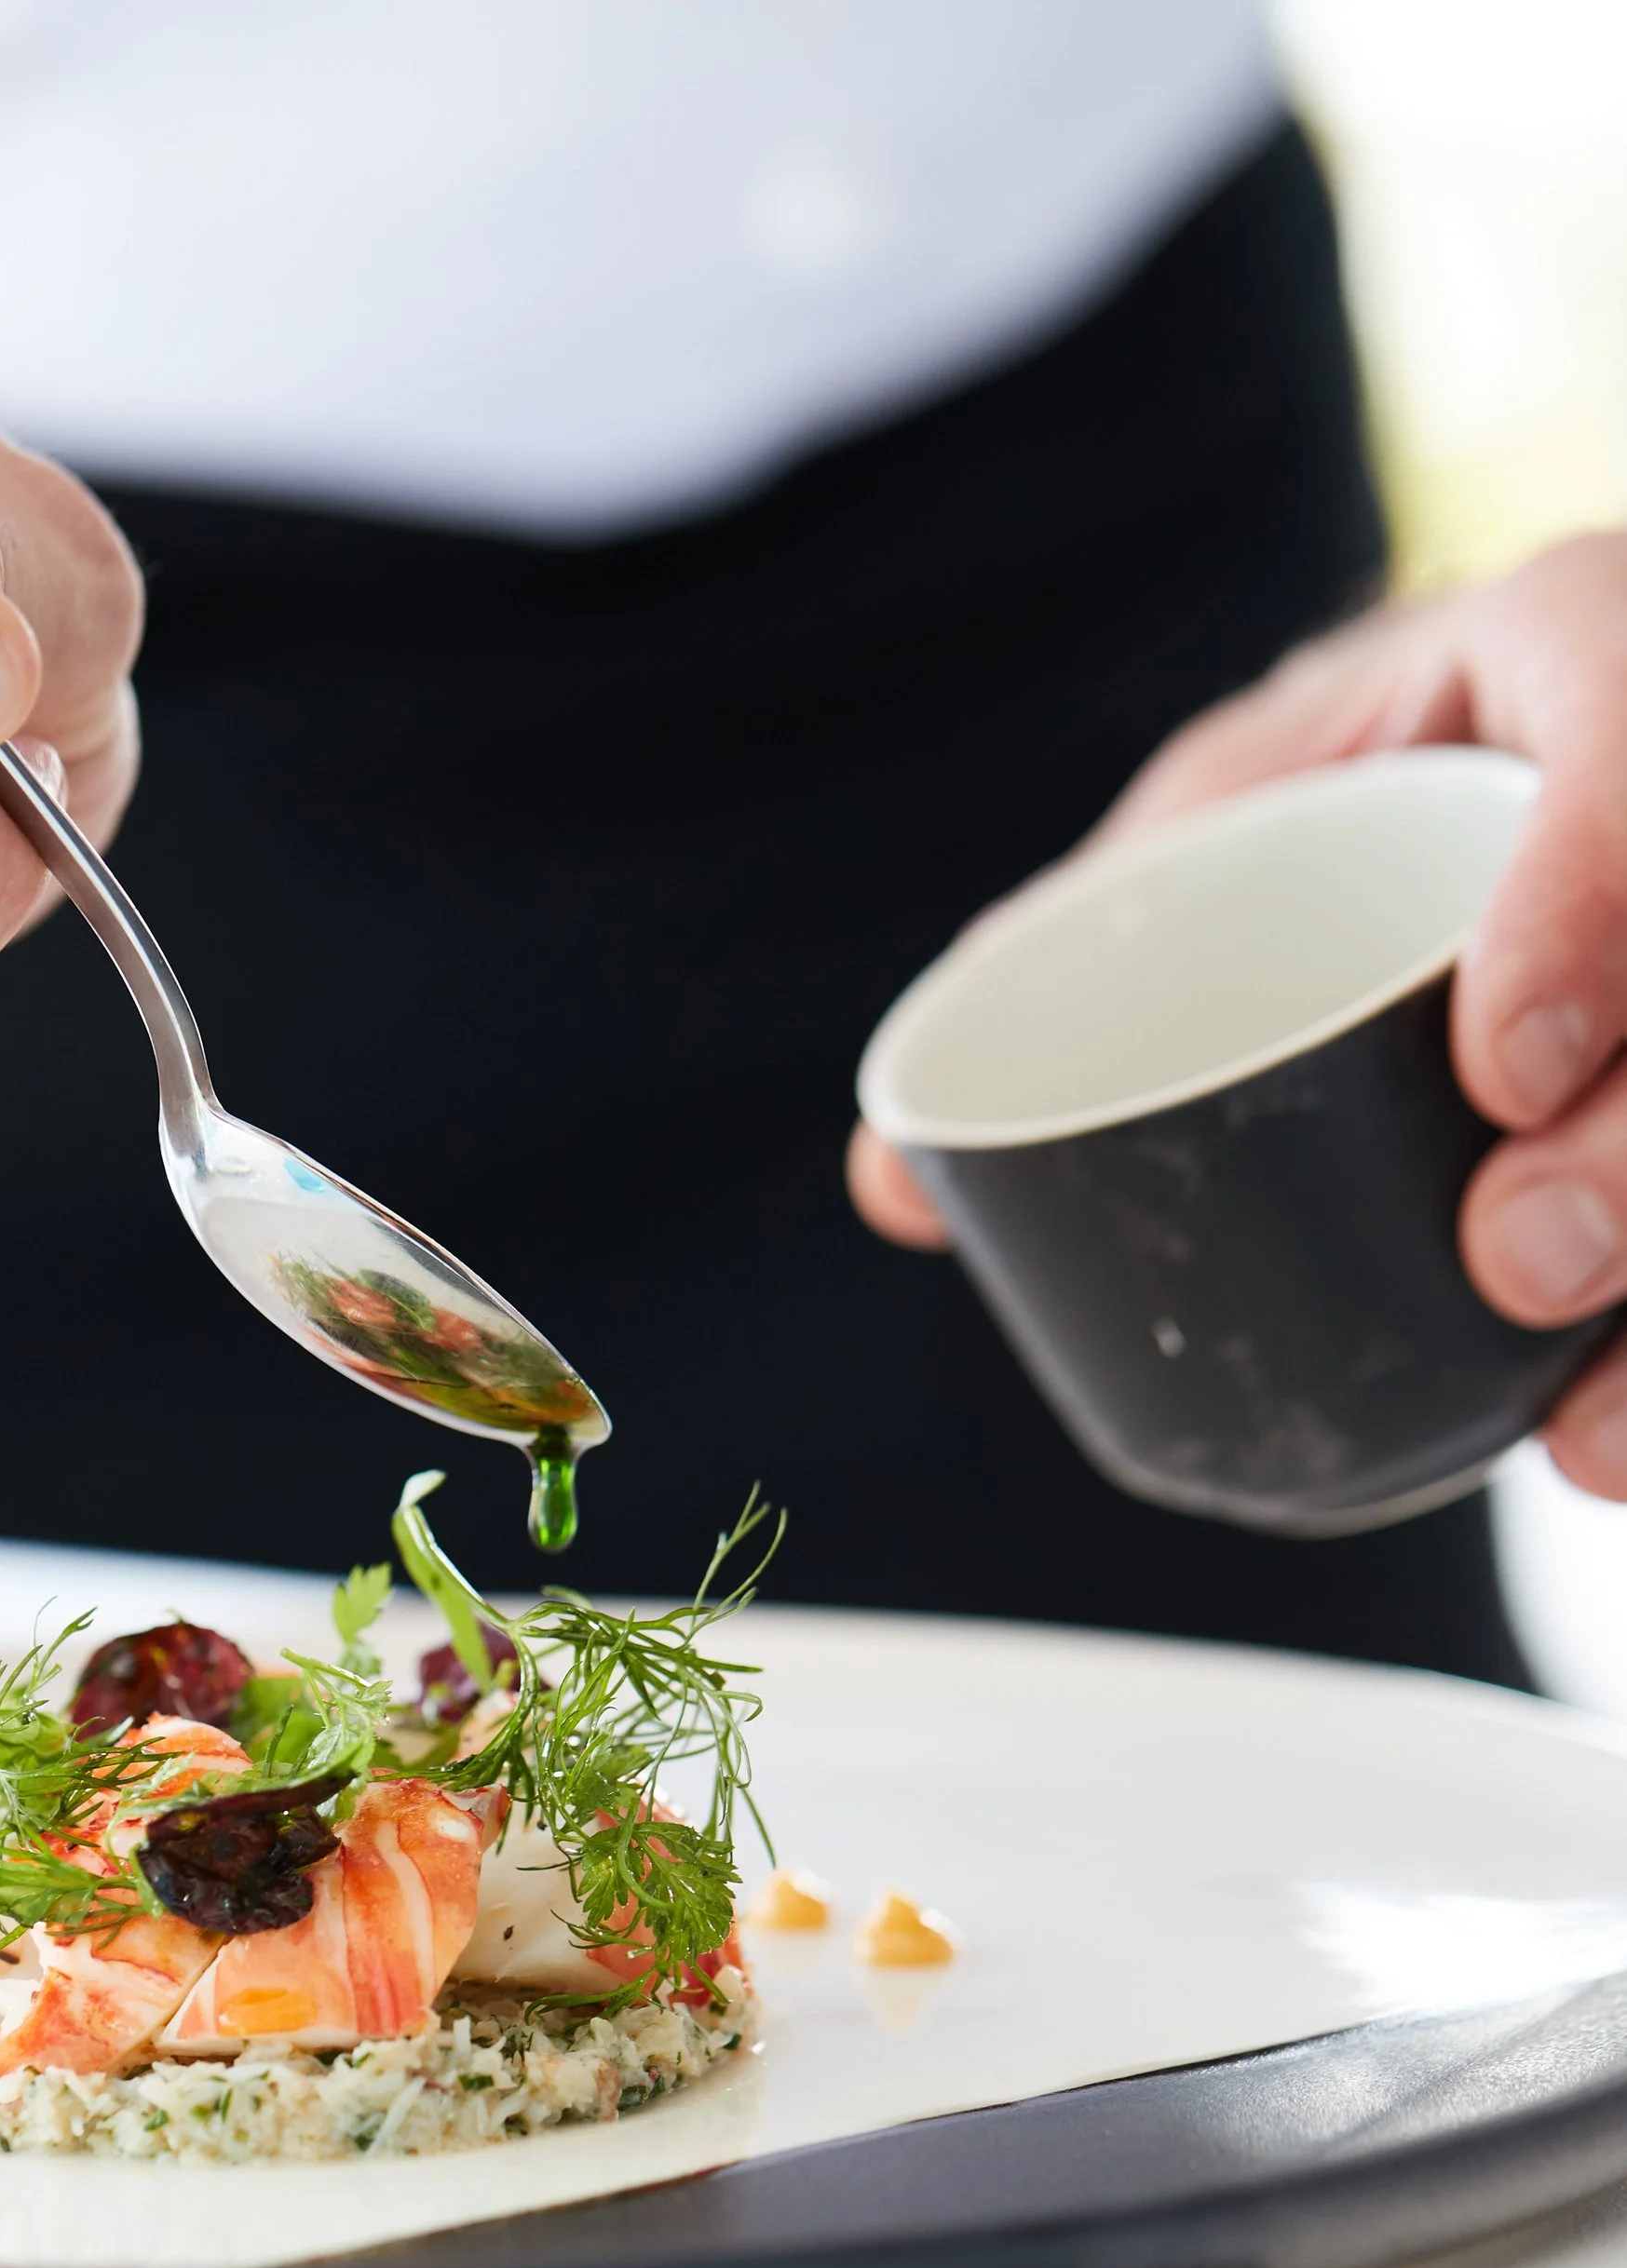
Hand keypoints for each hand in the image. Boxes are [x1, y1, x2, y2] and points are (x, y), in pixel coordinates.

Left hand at [847, 533, 1626, 1497]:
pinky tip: (1608, 1444)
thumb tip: (891, 1191)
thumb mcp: (1229, 816)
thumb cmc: (1359, 776)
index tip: (1502, 1060)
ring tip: (1583, 1432)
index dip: (1594, 901)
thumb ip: (1076, 952)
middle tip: (1515, 1262)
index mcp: (1577, 644)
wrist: (1523, 739)